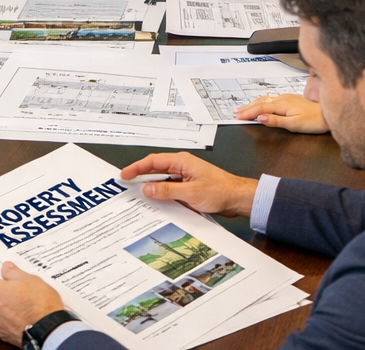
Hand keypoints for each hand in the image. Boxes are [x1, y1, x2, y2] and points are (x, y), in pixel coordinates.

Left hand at [0, 262, 66, 344]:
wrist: (50, 331)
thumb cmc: (40, 305)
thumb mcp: (30, 279)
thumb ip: (13, 272)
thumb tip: (6, 268)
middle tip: (14, 288)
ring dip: (2, 305)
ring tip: (21, 303)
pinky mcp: (1, 334)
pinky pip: (0, 321)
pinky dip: (7, 318)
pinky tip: (21, 315)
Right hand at [120, 152, 258, 216]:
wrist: (238, 198)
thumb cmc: (220, 190)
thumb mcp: (190, 192)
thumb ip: (167, 190)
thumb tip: (147, 188)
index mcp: (181, 162)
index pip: (153, 161)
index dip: (137, 167)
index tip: (125, 174)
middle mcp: (182, 167)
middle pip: (156, 170)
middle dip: (141, 176)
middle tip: (126, 184)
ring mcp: (186, 177)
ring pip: (163, 180)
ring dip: (152, 187)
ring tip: (139, 195)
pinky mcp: (189, 187)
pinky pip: (171, 189)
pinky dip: (162, 194)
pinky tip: (158, 202)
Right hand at [234, 92, 326, 131]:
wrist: (328, 114)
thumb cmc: (314, 121)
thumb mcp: (294, 124)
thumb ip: (276, 121)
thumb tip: (260, 118)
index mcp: (282, 105)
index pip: (260, 108)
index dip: (248, 113)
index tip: (238, 116)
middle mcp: (283, 99)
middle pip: (260, 102)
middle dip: (247, 107)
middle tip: (236, 112)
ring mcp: (287, 97)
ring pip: (265, 99)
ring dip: (253, 103)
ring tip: (244, 108)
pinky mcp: (291, 99)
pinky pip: (271, 98)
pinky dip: (262, 101)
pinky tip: (261, 103)